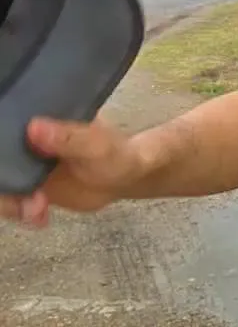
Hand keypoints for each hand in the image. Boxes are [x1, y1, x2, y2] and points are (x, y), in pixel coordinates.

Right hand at [0, 118, 141, 227]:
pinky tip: (39, 218)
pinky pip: (11, 200)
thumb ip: (69, 138)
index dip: (1, 144)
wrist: (125, 179)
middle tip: (25, 197)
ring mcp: (25, 164)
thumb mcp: (96, 145)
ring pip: (1, 184)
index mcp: (40, 118)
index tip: (4, 165)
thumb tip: (34, 127)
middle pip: (0, 159)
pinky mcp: (28, 187)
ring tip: (36, 210)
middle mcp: (25, 139)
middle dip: (3, 183)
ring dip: (9, 202)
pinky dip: (19, 212)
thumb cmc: (114, 153)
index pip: (5, 126)